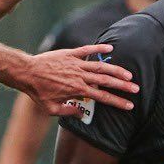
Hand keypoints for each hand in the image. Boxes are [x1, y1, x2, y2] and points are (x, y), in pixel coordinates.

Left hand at [24, 43, 138, 116]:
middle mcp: (79, 76)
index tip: (129, 105)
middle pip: (106, 81)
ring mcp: (76, 64)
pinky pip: (87, 50)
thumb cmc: (38, 92)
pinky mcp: (70, 54)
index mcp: (77, 90)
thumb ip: (68, 112)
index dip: (117, 102)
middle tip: (136, 89)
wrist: (27, 72)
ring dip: (115, 70)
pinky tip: (110, 48)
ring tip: (128, 74)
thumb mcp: (51, 109)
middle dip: (123, 86)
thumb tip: (81, 115)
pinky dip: (99, 48)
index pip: (102, 97)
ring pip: (100, 66)